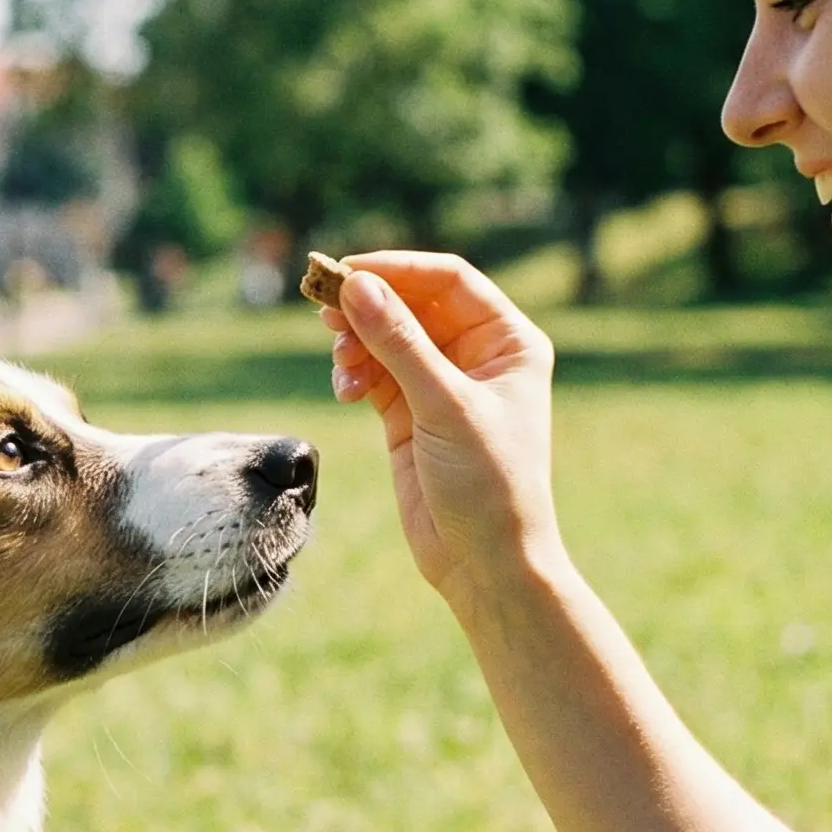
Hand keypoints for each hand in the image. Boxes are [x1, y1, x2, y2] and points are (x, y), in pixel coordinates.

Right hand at [323, 253, 562, 607]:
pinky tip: (345, 389)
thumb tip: (356, 287)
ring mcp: (440, 385)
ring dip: (357, 342)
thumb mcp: (445, 406)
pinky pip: (374, 374)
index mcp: (507, 342)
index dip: (398, 269)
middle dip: (370, 305)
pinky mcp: (409, 415)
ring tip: (340, 362)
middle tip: (323, 307)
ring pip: (387, 338)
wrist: (484, 562)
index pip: (449, 281)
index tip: (348, 271)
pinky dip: (354, 374)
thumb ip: (399, 344)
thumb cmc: (489, 484)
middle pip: (412, 304)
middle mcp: (477, 356)